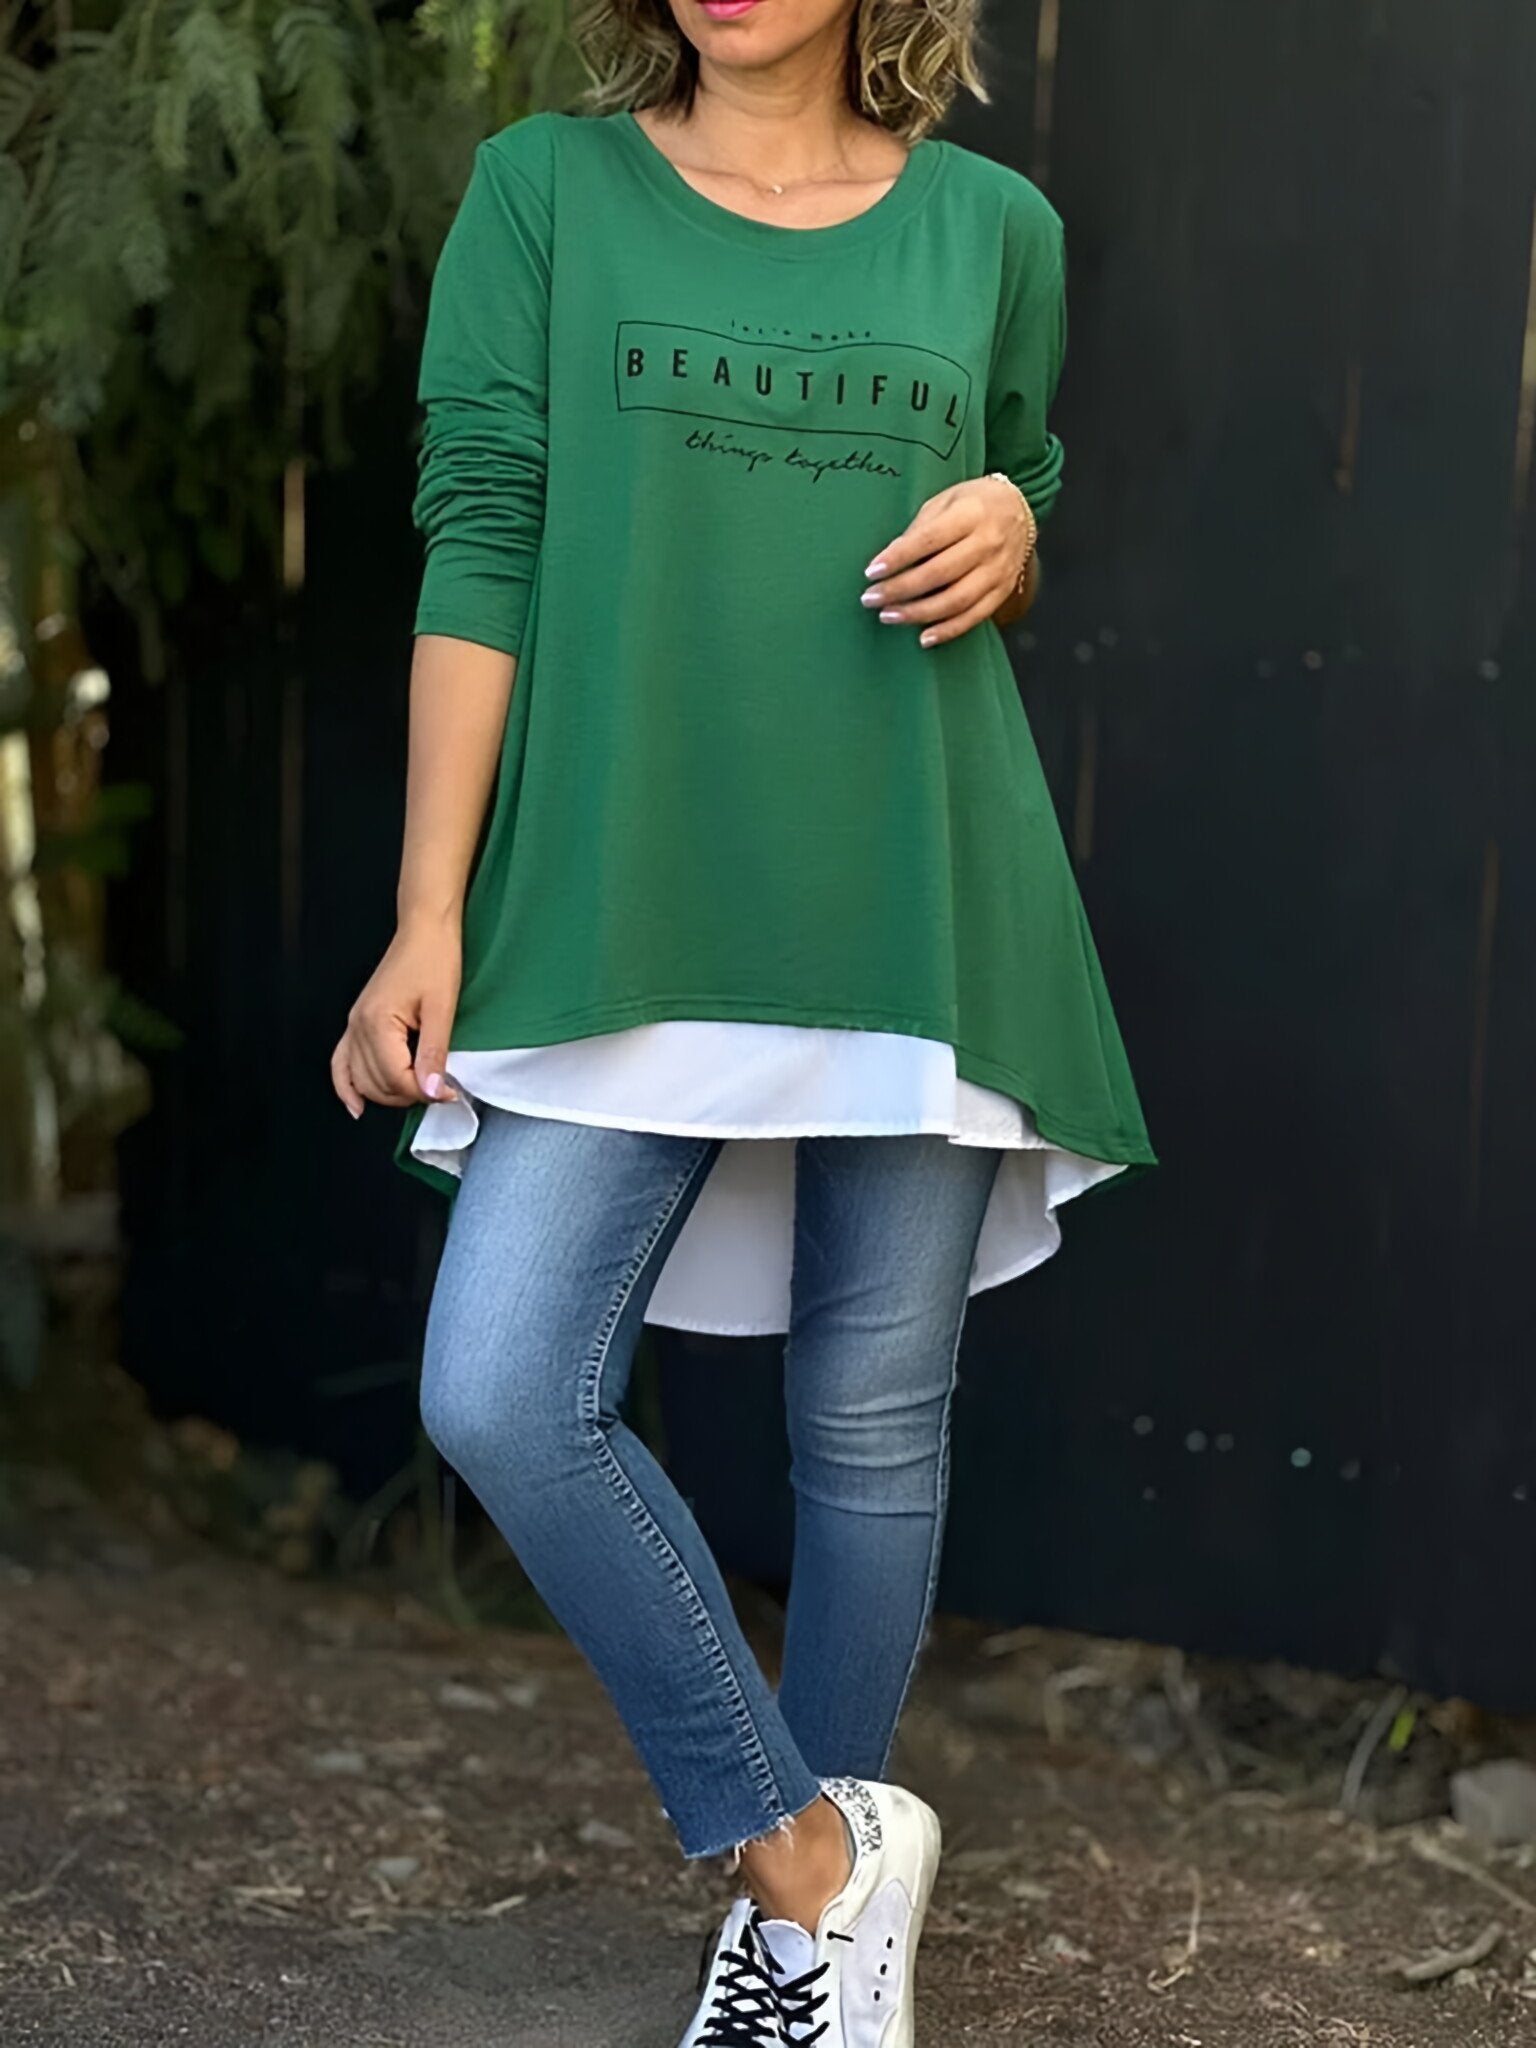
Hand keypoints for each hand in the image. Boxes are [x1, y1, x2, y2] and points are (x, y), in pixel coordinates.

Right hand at [331, 916, 462, 1117]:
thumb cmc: (434, 959)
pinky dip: (347, 1087)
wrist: (425, 930)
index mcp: (377, 1023)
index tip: (449, 1093)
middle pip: (376, 1085)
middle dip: (408, 1094)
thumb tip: (431, 1090)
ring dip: (388, 1094)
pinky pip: (341, 1064)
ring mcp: (353, 1025)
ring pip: (361, 1080)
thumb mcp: (442, 1009)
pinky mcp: (357, 1023)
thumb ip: (434, 1053)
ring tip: (417, 1090)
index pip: (395, 1079)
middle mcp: (358, 1026)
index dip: (424, 1092)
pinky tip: (356, 1106)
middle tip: (439, 1090)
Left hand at [862, 475, 1033, 647]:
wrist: (1019, 509)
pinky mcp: (1002, 590)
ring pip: (956, 600)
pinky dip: (948, 630)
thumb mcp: (944, 501)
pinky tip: (924, 637)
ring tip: (889, 616)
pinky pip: (975, 616)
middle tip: (870, 598)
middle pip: (940, 573)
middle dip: (900, 589)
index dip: (898, 558)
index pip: (928, 540)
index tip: (872, 572)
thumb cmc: (972, 503)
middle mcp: (988, 542)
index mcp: (971, 514)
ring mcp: (998, 570)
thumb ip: (919, 530)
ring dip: (918, 613)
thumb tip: (889, 560)